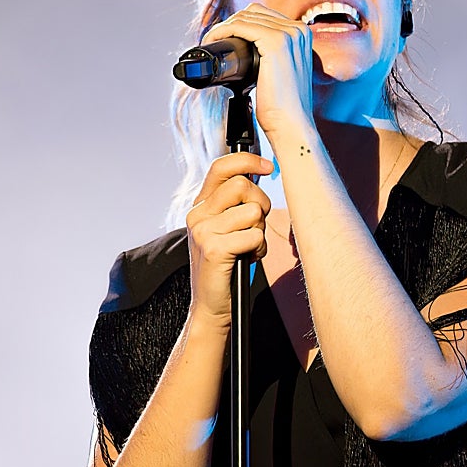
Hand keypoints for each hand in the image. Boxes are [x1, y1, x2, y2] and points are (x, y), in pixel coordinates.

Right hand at [185, 151, 273, 327]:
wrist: (211, 306)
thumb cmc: (228, 266)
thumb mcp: (228, 227)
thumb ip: (236, 202)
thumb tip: (260, 172)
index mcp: (200, 206)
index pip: (221, 167)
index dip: (247, 160)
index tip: (269, 166)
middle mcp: (197, 215)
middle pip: (243, 186)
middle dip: (262, 204)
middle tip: (258, 226)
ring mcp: (203, 231)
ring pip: (253, 212)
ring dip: (260, 231)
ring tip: (249, 247)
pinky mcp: (213, 249)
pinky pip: (254, 235)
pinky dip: (259, 248)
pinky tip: (247, 258)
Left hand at [200, 4, 314, 136]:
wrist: (291, 124)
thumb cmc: (284, 106)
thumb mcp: (282, 72)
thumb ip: (273, 57)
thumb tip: (248, 50)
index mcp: (301, 34)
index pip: (264, 15)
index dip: (240, 23)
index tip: (225, 38)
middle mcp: (298, 30)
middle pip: (254, 12)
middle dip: (231, 23)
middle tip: (214, 40)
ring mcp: (289, 35)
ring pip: (245, 17)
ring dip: (223, 26)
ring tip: (211, 41)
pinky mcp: (276, 43)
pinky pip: (241, 26)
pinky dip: (223, 30)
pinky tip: (214, 40)